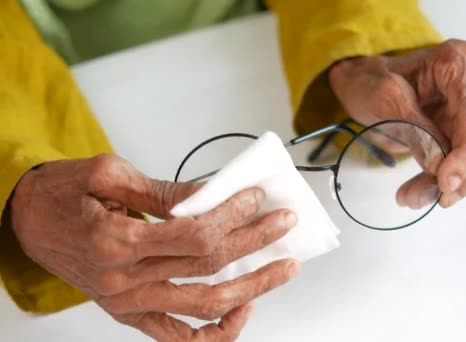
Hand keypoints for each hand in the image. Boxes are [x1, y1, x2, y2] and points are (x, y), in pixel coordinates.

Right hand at [9, 154, 299, 340]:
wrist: (26, 220)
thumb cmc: (64, 193)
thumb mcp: (110, 175)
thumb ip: (165, 193)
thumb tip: (213, 195)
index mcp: (117, 241)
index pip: (196, 235)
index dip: (234, 216)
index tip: (258, 198)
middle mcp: (124, 280)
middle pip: (209, 267)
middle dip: (255, 243)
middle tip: (285, 223)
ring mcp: (128, 303)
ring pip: (205, 305)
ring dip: (252, 286)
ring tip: (283, 267)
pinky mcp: (129, 313)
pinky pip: (180, 337)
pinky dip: (216, 332)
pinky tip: (242, 310)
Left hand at [329, 39, 465, 206]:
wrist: (365, 80)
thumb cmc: (372, 80)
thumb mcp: (384, 100)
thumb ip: (416, 131)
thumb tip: (440, 168)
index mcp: (456, 61)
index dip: (465, 155)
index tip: (446, 183)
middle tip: (441, 198)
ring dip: (462, 181)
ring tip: (419, 197)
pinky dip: (453, 177)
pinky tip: (425, 191)